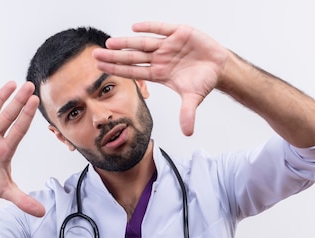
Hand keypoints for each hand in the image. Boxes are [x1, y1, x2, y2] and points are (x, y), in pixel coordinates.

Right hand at [0, 81, 44, 216]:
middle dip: (18, 101)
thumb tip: (42, 213)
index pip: (19, 129)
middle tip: (29, 85)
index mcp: (6, 149)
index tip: (35, 101)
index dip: (26, 115)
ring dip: (0, 97)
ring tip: (11, 84)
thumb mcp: (6, 192)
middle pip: (8, 116)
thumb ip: (23, 200)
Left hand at [92, 22, 228, 135]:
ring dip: (127, 42)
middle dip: (114, 56)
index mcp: (159, 73)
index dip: (117, 70)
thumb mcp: (194, 98)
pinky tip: (135, 28)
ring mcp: (168, 45)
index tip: (100, 68)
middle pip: (133, 57)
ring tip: (110, 43)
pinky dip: (150, 27)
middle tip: (95, 55)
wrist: (219, 66)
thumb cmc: (203, 81)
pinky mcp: (179, 33)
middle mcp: (160, 58)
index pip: (134, 72)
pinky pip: (162, 29)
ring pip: (143, 43)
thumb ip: (188, 113)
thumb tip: (187, 133)